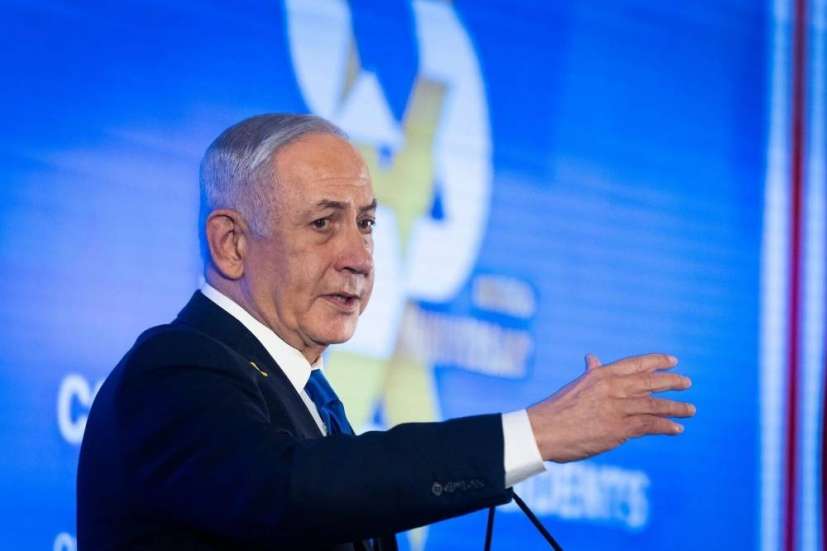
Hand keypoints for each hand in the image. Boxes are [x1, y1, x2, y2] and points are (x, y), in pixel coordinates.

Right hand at [526, 353, 694, 462]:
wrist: (542, 430)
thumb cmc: (555, 410)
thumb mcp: (575, 385)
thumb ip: (590, 373)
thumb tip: (592, 356)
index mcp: (600, 375)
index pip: (634, 364)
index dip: (656, 361)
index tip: (673, 361)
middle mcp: (611, 388)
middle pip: (649, 382)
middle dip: (671, 382)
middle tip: (687, 382)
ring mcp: (616, 408)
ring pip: (653, 404)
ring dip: (675, 407)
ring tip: (691, 409)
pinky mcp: (618, 429)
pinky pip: (648, 425)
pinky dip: (665, 426)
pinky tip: (677, 429)